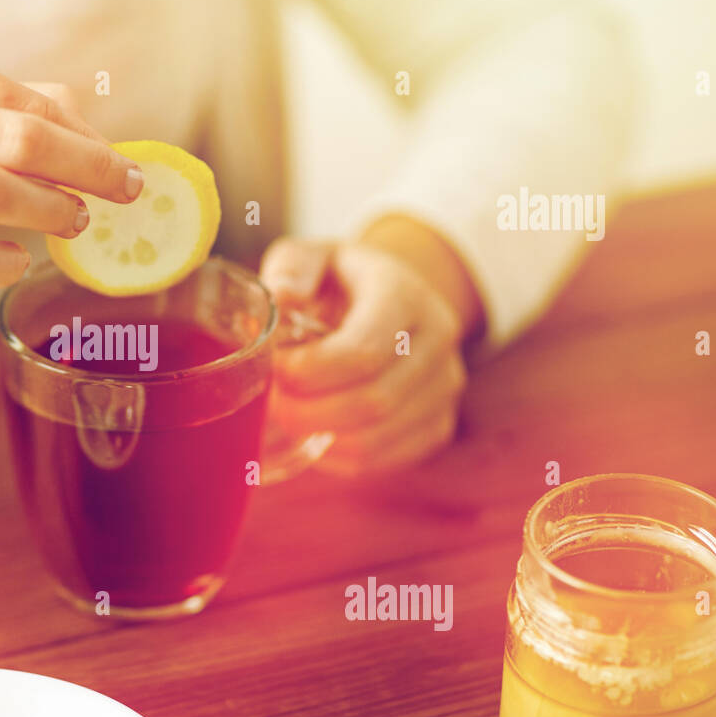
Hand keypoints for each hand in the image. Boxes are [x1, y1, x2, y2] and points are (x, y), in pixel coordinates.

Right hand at [0, 44, 140, 396]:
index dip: (82, 136)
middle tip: (122, 192)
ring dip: (49, 212)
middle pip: (16, 139)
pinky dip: (1, 263)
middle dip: (86, 169)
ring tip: (72, 223)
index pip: (20, 100)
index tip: (120, 163)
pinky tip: (18, 262)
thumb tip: (84, 119)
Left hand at [260, 226, 476, 476]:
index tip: (274, 370)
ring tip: (287, 417)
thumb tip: (282, 297)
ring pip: (377, 438)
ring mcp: (444, 387)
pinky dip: (339, 458)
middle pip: (373, 401)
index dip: (312, 371)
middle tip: (271, 403)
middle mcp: (437, 341)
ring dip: (320, 437)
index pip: (365, 350)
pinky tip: (315, 436)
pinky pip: (385, 460)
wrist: (393, 297)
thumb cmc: (340, 280)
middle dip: (309, 411)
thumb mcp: (312, 256)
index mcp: (405, 295)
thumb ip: (293, 269)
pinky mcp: (438, 424)